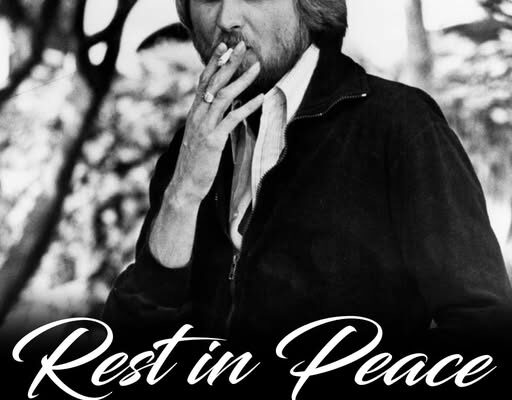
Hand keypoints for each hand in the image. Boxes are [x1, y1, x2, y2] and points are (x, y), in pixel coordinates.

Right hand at [167, 41, 262, 204]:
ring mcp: (205, 127)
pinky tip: (260, 98)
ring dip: (241, 80)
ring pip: (224, 96)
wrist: (185, 184)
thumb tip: (220, 106)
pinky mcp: (214, 140)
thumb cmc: (195, 161)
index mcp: (194, 112)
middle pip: (214, 82)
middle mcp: (198, 115)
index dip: (214, 62)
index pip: (204, 81)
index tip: (225, 46)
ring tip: (256, 67)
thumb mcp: (198, 135)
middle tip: (242, 46)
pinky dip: (247, 107)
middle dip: (229, 63)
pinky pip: (232, 119)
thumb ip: (207, 119)